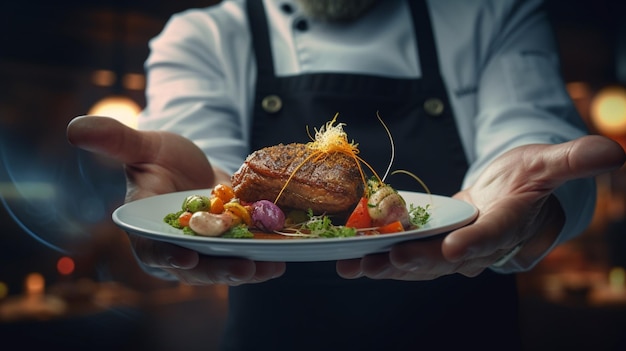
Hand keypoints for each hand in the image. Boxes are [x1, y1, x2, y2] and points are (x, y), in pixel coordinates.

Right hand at [67, 116, 284, 284]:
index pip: (151, 247)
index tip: (186, 259)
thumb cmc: (161, 155)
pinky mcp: (226, 245)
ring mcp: (202, 248)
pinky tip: (279, 260)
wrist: (192, 164)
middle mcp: (173, 244)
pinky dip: (260, 260)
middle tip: (240, 268)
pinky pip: (241, 257)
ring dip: (244, 270)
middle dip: (216, 270)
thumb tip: (75, 127)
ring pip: (220, 266)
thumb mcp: (143, 145)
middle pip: (193, 266)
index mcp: (146, 226)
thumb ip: (115, 140)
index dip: (166, 257)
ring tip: (267, 267)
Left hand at [336, 135, 625, 279]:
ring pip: (423, 264)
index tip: (452, 250)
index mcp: (511, 221)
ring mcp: (456, 250)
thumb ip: (573, 160)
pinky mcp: (434, 249)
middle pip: (449, 256)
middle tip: (388, 260)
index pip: (497, 234)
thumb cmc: (529, 177)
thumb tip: (615, 152)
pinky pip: (408, 259)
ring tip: (358, 266)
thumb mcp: (549, 161)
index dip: (476, 242)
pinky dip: (381, 262)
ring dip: (391, 266)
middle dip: (418, 260)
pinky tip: (351, 263)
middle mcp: (482, 243)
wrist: (511, 196)